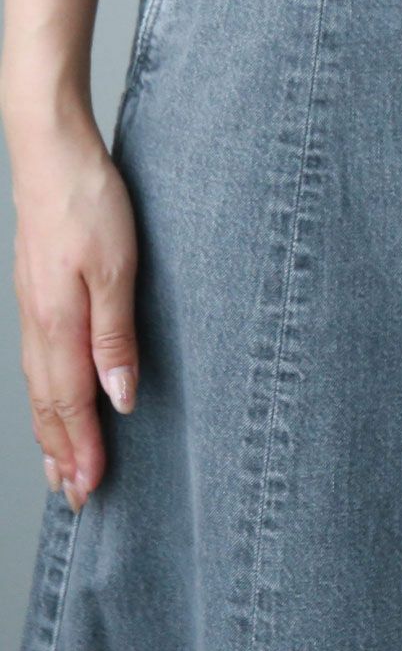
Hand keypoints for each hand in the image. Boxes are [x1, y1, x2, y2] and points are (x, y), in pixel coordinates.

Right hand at [9, 109, 138, 510]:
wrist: (51, 152)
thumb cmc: (88, 202)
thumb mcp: (117, 268)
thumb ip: (116, 335)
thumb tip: (119, 396)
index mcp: (59, 324)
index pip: (70, 405)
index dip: (82, 451)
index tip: (92, 493)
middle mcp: (38, 324)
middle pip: (48, 406)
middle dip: (63, 455)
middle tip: (75, 498)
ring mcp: (33, 309)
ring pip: (39, 386)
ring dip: (50, 431)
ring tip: (61, 465)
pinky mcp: (37, 292)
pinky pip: (38, 361)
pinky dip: (45, 395)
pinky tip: (53, 397)